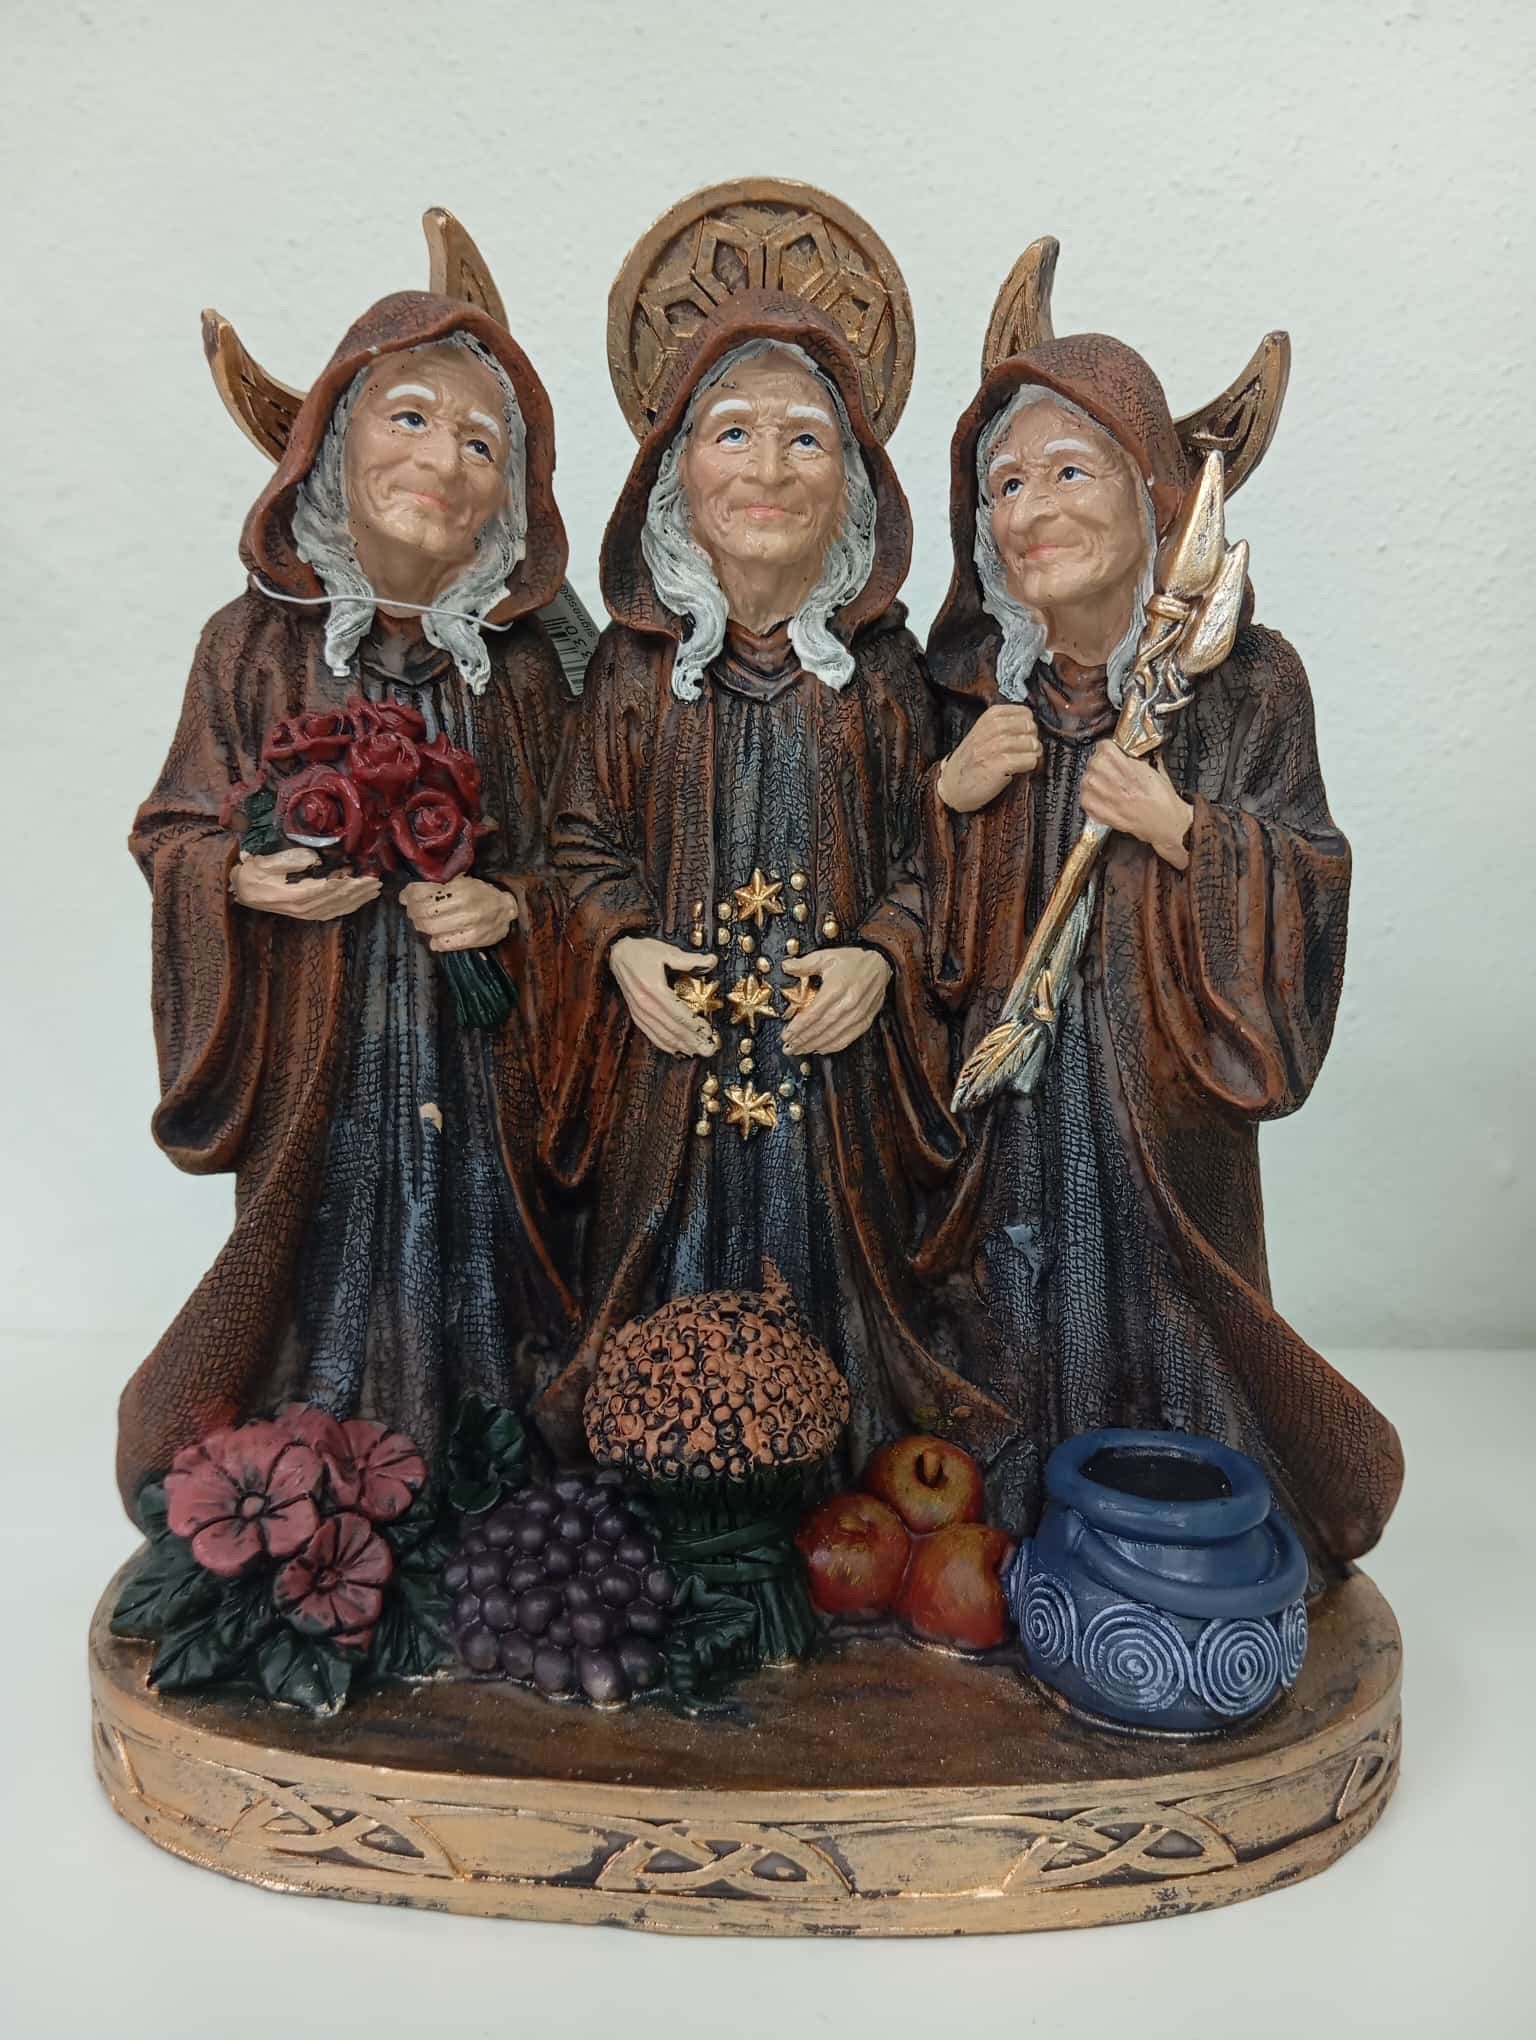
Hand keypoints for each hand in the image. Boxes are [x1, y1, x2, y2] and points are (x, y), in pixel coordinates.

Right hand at [230, 846, 380, 920]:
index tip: (366, 877)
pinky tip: (357, 902)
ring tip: (374, 891)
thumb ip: (291, 860)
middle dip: (360, 892)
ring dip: (357, 900)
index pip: (330, 890)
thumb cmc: (253, 873)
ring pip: (338, 908)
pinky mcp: (306, 914)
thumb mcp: (266, 862)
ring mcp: (305, 913)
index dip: (350, 884)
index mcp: (297, 895)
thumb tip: (314, 858)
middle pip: (338, 901)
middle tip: (377, 883)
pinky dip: (347, 908)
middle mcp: (304, 908)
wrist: (241, 891)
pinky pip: (331, 913)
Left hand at [400, 876, 515, 951]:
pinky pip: (445, 944)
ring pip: (432, 929)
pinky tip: (435, 936)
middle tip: (412, 910)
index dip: (410, 896)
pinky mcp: (474, 939)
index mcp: (461, 888)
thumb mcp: (460, 881)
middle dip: (413, 911)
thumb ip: (435, 886)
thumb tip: (405, 895)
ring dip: (421, 925)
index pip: (424, 895)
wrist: (506, 909)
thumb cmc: (480, 892)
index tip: (406, 896)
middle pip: (425, 913)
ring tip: (422, 922)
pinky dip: (435, 941)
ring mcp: (471, 924)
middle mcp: (465, 906)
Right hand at [611, 937, 718, 1055]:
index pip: (678, 1013)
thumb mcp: (667, 951)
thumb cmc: (642, 951)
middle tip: (709, 1050)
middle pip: (672, 1029)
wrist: (617, 953)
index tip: (709, 1032)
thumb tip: (712, 960)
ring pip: (661, 1035)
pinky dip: (664, 1044)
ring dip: (680, 1046)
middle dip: (692, 1041)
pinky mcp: (636, 1015)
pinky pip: (651, 1034)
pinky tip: (676, 1050)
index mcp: (654, 989)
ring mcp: (639, 1012)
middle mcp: (645, 1004)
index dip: (694, 1025)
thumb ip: (690, 959)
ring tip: (697, 1052)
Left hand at [781, 947, 891, 1055]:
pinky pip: (847, 1039)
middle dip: (802, 1040)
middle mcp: (848, 1004)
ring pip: (833, 1036)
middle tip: (788, 1047)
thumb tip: (786, 966)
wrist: (881, 964)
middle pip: (821, 1028)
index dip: (798, 1027)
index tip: (786, 1034)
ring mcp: (858, 1014)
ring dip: (814, 1045)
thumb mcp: (827, 956)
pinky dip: (832, 1047)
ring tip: (799, 1050)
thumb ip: (805, 964)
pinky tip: (819, 1049)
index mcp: (836, 988)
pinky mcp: (866, 1021)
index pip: (813, 1014)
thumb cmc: (854, 960)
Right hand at [937, 704, 1041, 812]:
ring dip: (1034, 752)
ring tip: (1028, 759)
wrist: (952, 787)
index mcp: (988, 719)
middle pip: (1027, 726)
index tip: (1025, 733)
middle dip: (1033, 738)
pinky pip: (1026, 760)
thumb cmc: (970, 763)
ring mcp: (992, 749)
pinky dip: (1030, 764)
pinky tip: (1023, 768)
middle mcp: (989, 731)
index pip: (1023, 712)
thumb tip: (1031, 727)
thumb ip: (1003, 726)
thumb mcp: (982, 735)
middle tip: (1030, 748)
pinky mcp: (997, 767)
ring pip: (1028, 742)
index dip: (1029, 724)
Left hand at [1080, 742, 1192, 867]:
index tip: (1111, 751)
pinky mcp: (1102, 815)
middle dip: (1100, 763)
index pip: (1104, 747)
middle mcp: (1116, 784)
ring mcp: (1107, 800)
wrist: (1166, 823)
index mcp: (1130, 770)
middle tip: (1109, 768)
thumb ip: (1135, 758)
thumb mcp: (1154, 769)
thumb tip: (1123, 751)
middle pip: (1093, 762)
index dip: (1108, 748)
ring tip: (1103, 783)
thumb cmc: (1163, 800)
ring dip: (1092, 779)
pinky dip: (1088, 797)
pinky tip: (1098, 796)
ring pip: (1085, 780)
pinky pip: (1084, 800)